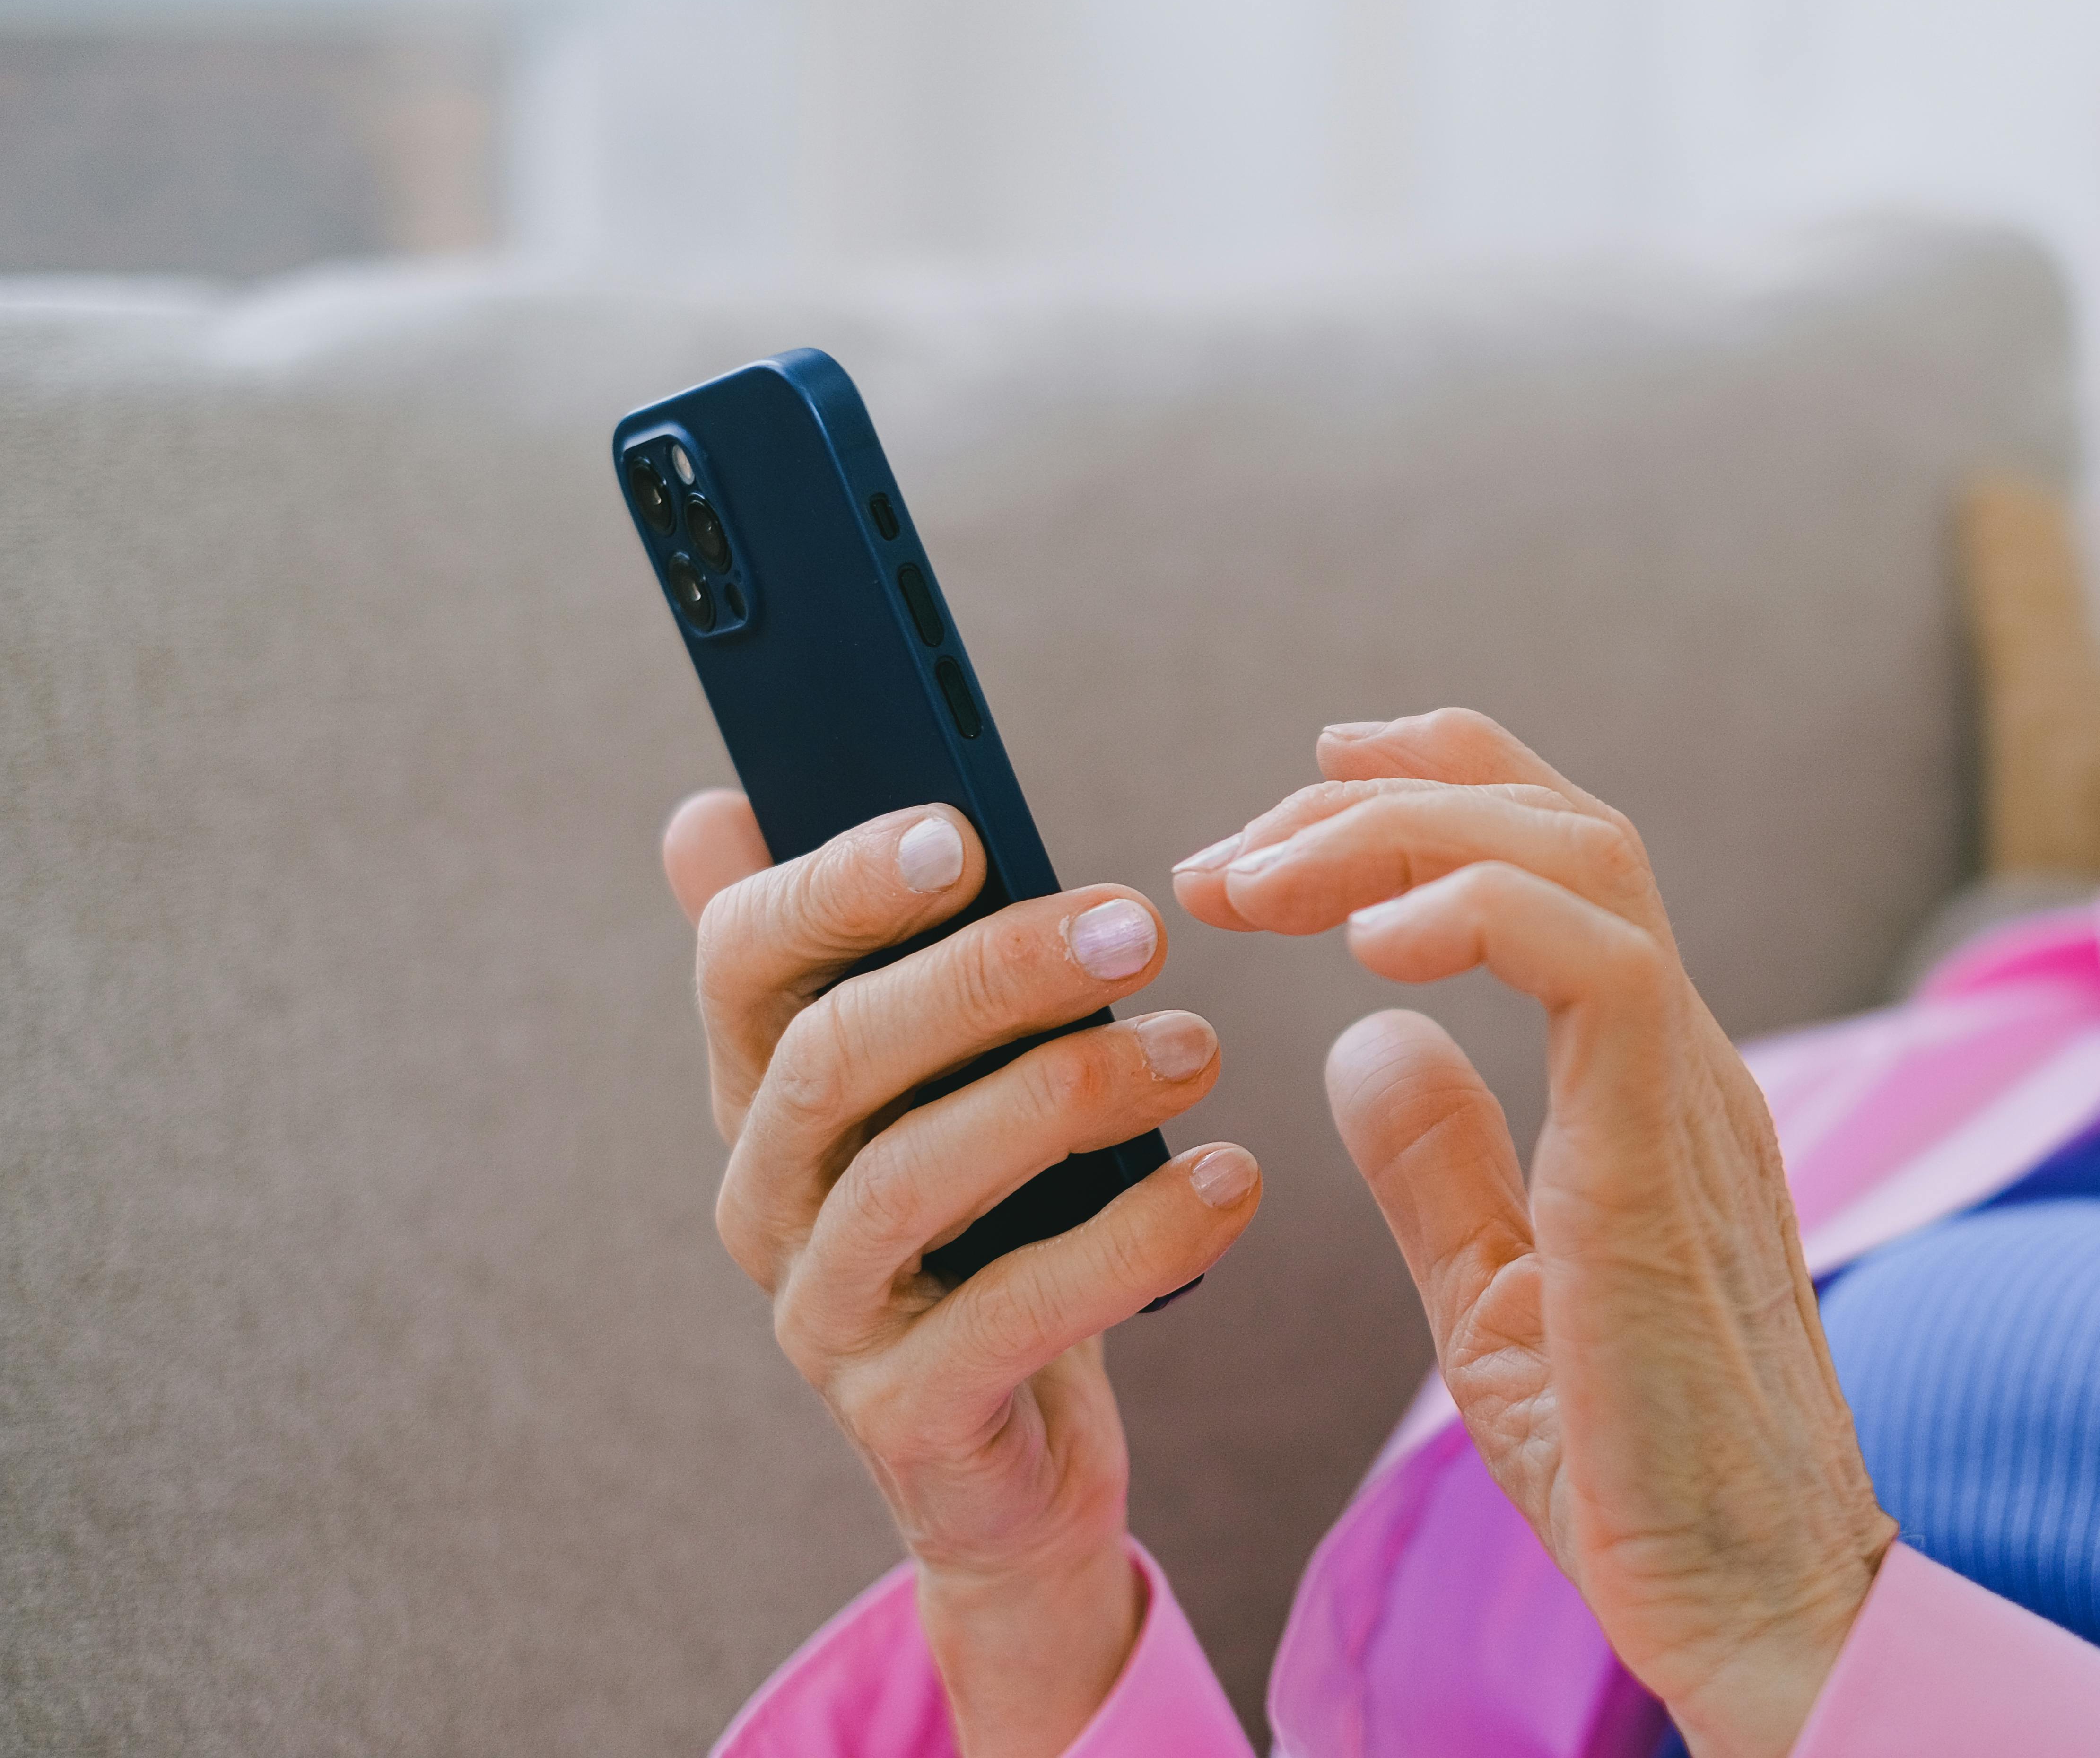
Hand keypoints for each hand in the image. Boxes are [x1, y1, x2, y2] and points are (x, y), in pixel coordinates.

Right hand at [663, 793, 1260, 1757]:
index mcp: (763, 1092)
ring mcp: (824, 1316)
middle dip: (989, 974)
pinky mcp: (909, 1417)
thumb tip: (712, 809)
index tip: (963, 829)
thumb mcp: (933, 1085)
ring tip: (1201, 1047)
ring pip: (913, 1176)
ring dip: (1069, 1092)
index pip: (740, 961)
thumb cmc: (989, 1224)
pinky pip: (1012, 1315)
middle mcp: (764, 1199)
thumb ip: (856, 955)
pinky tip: (1227, 1183)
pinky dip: (1131, 1242)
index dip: (836, 885)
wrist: (1019, 1451)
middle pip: (836, 1055)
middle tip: (1138, 928)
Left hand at [1172, 711, 1894, 1757]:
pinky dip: (1477, 915)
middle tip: (1227, 856)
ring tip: (1256, 880)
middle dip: (1380, 797)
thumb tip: (1362, 1040)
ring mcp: (1691, 1096)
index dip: (1429, 793)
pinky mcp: (1671, 1156)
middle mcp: (1681, 1058)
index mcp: (1642, 1081)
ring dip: (1399, 836)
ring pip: (1577, 859)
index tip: (1292, 802)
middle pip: (1559, 823)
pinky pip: (1599, 968)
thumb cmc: (1642, 1471)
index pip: (1556, 863)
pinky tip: (1366, 948)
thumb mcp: (1496, 1301)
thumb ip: (1439, 1167)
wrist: (1759, 1604)